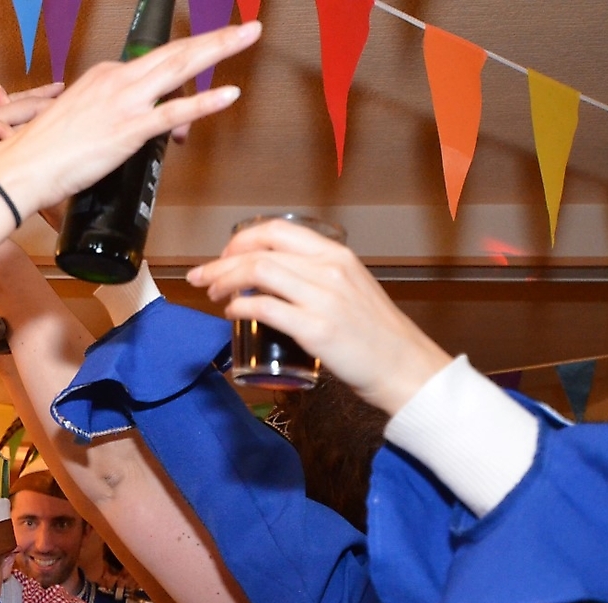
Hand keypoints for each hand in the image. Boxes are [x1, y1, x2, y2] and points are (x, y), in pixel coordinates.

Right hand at [0, 21, 260, 214]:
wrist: (23, 167)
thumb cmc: (43, 151)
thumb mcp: (76, 119)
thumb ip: (105, 118)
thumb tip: (118, 131)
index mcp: (104, 76)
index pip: (154, 67)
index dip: (183, 80)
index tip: (200, 86)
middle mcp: (117, 81)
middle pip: (176, 54)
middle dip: (215, 39)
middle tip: (245, 29)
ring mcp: (125, 103)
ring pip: (181, 68)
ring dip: (218, 50)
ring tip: (246, 38)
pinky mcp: (129, 129)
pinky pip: (174, 112)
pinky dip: (205, 103)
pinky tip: (228, 94)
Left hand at [0, 84, 62, 194]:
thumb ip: (11, 152)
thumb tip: (40, 152)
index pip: (29, 108)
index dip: (52, 105)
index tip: (73, 100)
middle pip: (18, 103)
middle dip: (40, 96)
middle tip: (59, 86)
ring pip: (5, 111)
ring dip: (24, 104)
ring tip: (35, 97)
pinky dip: (6, 118)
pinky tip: (2, 121)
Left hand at [186, 219, 452, 414]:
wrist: (405, 367)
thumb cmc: (375, 335)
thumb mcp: (350, 290)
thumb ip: (317, 279)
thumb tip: (272, 282)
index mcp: (337, 256)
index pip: (277, 230)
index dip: (242, 240)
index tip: (225, 255)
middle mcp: (330, 270)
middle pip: (260, 251)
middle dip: (221, 262)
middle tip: (202, 276)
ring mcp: (323, 298)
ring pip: (258, 274)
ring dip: (225, 281)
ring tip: (213, 294)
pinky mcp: (316, 329)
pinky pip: (265, 308)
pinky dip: (239, 307)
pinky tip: (230, 312)